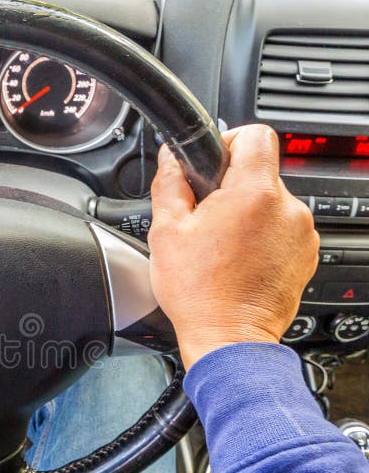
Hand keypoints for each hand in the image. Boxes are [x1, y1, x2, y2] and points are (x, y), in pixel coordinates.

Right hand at [148, 124, 318, 369]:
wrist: (228, 338)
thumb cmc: (199, 293)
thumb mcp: (166, 232)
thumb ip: (169, 184)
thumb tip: (171, 159)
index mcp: (253, 193)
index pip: (255, 135)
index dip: (228, 141)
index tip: (212, 164)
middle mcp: (287, 208)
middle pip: (261, 173)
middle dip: (232, 188)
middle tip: (206, 219)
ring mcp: (302, 234)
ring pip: (271, 203)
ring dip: (248, 215)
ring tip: (221, 246)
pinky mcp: (306, 255)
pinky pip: (283, 230)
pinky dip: (263, 238)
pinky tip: (238, 260)